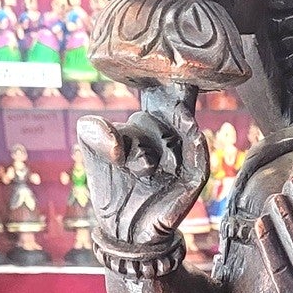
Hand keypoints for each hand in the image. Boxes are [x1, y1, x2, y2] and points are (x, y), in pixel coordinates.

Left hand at [76, 82, 208, 246]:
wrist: (122, 231)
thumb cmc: (111, 190)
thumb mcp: (94, 156)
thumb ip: (92, 132)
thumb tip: (105, 130)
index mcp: (146, 129)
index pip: (156, 100)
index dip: (161, 81)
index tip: (159, 61)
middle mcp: (167, 141)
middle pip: (165, 116)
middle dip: (146, 124)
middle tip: (124, 144)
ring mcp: (181, 161)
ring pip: (181, 134)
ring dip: (172, 128)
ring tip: (170, 122)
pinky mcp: (191, 182)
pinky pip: (200, 160)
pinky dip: (198, 144)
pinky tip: (193, 130)